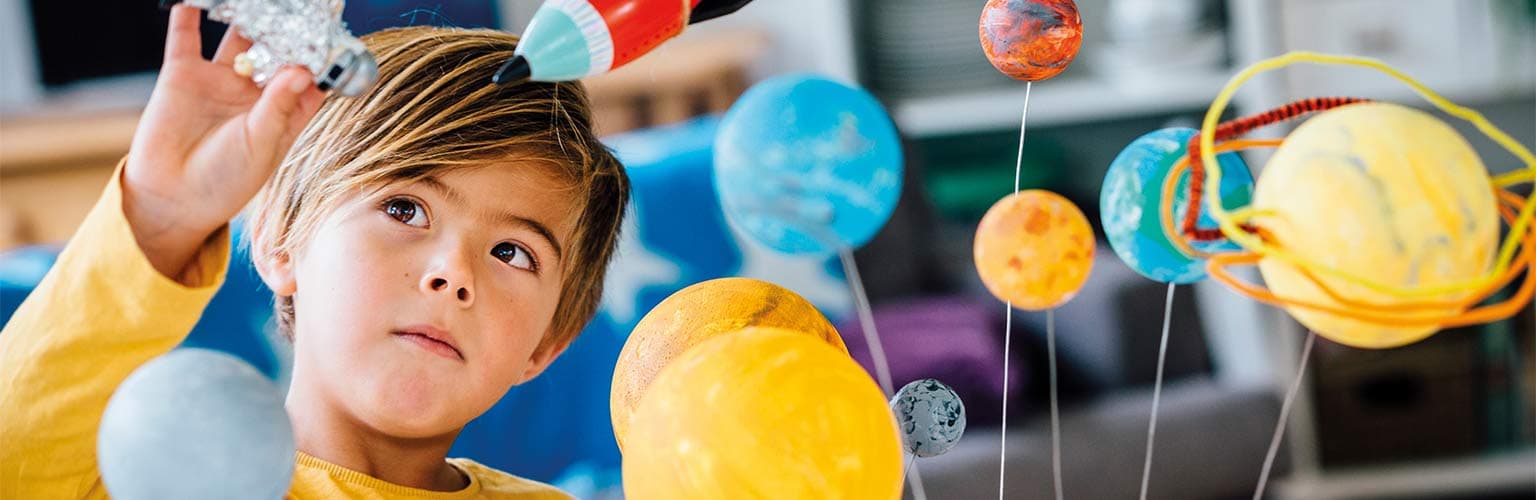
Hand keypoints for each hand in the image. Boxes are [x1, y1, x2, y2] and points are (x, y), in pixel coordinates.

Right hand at [123, 5, 325, 280]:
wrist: (171, 198)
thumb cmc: (225, 181)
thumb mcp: (261, 145)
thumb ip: (279, 107)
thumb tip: (302, 70)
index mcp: (284, 112)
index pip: (309, 76)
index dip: (321, 57)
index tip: (333, 35)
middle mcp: (255, 91)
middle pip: (276, 49)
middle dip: (288, 27)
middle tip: (300, 6)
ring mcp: (220, 80)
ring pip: (237, 37)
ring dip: (246, 15)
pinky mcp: (182, 75)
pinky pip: (186, 38)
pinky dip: (189, 16)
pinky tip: (195, 0)